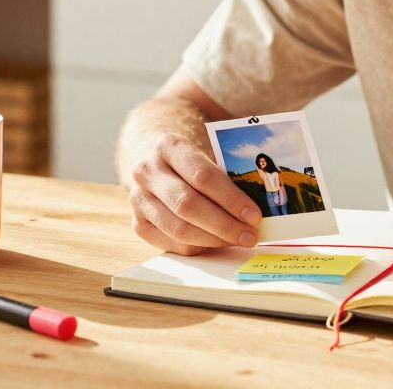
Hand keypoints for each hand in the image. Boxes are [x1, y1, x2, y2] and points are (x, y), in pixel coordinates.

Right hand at [127, 132, 261, 255]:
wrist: (157, 166)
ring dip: (213, 239)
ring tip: (237, 240)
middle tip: (250, 235)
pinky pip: (172, 243)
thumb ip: (226, 178)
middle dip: (224, 224)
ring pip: (179, 228)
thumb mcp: (206, 157)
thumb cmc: (192, 163)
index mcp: (167, 146)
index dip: (230, 198)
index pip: (202, 176)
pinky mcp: (138, 224)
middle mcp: (146, 171)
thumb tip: (254, 211)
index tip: (254, 215)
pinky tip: (216, 242)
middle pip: (188, 204)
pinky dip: (199, 246)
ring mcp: (138, 199)